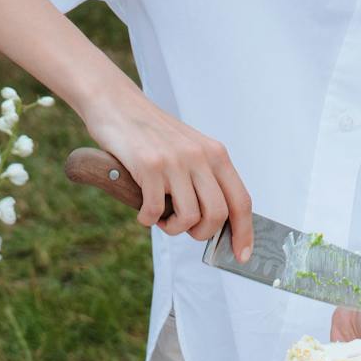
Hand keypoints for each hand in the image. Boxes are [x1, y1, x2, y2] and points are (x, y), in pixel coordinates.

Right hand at [79, 80, 253, 256]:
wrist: (116, 104)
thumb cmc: (152, 135)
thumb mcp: (189, 150)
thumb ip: (205, 179)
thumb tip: (216, 224)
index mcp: (215, 154)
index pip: (241, 200)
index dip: (244, 233)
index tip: (242, 256)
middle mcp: (200, 156)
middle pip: (217, 215)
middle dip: (201, 233)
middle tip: (184, 228)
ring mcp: (175, 161)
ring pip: (189, 217)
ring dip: (172, 228)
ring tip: (161, 217)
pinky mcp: (149, 166)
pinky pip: (156, 211)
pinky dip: (147, 219)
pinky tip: (142, 211)